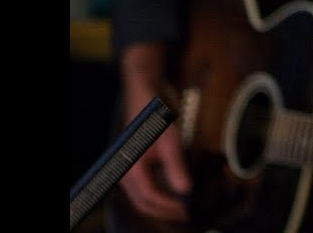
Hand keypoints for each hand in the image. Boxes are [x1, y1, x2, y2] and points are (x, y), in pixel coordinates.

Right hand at [117, 45, 191, 221]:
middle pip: (143, 202)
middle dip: (164, 211)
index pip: (149, 197)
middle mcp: (126, 172)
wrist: (144, 98)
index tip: (186, 211)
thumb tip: (185, 190)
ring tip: (180, 208)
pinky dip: (157, 196)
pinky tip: (172, 195)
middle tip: (185, 215)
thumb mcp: (170, 141)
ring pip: (142, 197)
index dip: (168, 207)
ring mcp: (128, 170)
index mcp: (132, 167)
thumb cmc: (154, 117)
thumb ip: (176, 166)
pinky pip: (143, 189)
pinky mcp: (133, 167)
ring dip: (160, 205)